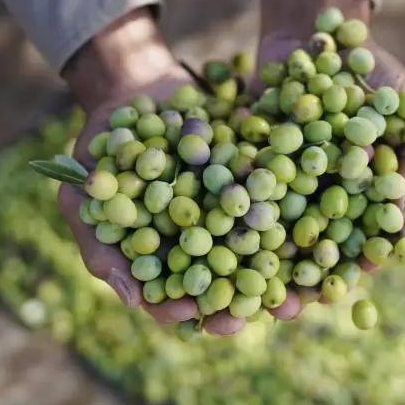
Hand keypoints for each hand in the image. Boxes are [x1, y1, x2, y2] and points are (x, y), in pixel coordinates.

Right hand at [56, 8, 300, 334]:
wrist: (134, 88)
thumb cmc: (100, 148)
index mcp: (166, 256)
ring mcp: (234, 211)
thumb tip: (133, 300)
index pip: (176, 297)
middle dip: (247, 301)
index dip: (186, 310)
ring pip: (262, 250)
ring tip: (304, 290)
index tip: (193, 316)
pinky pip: (283, 200)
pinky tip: (322, 227)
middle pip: (228, 283)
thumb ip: (99, 245)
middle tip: (262, 315)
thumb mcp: (82, 194)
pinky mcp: (259, 178)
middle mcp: (205, 241)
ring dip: (285, 273)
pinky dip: (302, 215)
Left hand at [249, 0, 404, 313]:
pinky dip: (220, 226)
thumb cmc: (371, 70)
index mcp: (363, 198)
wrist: (309, 30)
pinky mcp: (244, 171)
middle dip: (296, 283)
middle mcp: (321, 202)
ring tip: (237, 298)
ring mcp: (280, 189)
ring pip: (267, 239)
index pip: (360, 243)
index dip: (352, 266)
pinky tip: (201, 248)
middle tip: (282, 311)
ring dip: (253, 270)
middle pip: (308, 253)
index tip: (343, 283)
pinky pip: (232, 204)